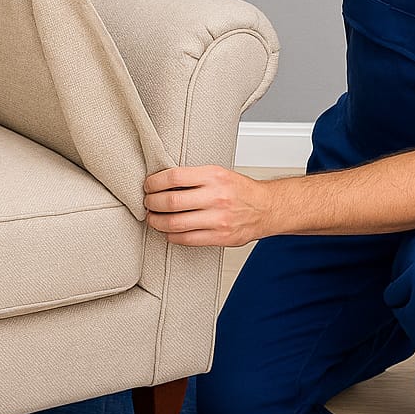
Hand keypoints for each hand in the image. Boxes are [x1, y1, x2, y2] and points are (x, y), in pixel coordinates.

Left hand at [143, 164, 271, 247]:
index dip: (154, 182)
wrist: (266, 208)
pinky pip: (186, 239)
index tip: (148, 185)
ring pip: (175, 223)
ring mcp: (218, 219)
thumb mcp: (219, 173)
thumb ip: (194, 177)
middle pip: (170, 201)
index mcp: (214, 176)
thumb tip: (161, 182)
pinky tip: (168, 231)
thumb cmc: (240, 190)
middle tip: (147, 203)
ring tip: (153, 218)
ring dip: (157, 222)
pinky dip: (171, 235)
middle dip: (151, 203)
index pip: (174, 177)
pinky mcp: (220, 237)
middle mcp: (216, 197)